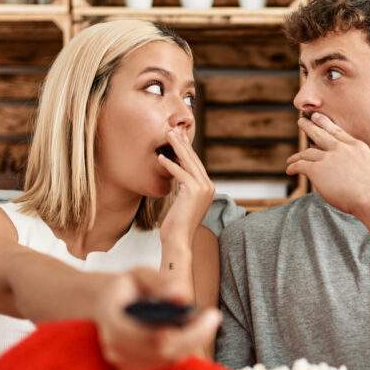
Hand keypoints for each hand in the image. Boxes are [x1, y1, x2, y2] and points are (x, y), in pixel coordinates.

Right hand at [94, 267, 221, 369]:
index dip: (190, 332)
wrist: (102, 304)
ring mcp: (122, 363)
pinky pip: (164, 362)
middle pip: (167, 352)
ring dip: (190, 341)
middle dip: (196, 336)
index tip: (212, 314)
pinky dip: (181, 346)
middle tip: (213, 316)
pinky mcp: (131, 369)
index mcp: (114, 324)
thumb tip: (181, 298)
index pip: (158, 339)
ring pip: (169, 359)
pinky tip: (187, 329)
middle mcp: (115, 348)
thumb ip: (160, 282)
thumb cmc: (125, 287)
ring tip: (201, 319)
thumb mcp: (140, 274)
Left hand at [158, 128, 214, 247]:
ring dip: (177, 147)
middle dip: (182, 143)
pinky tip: (160, 157)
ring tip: (168, 136)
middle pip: (194, 160)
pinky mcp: (194, 191)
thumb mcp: (183, 201)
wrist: (178, 240)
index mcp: (208, 188)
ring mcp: (203, 188)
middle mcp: (209, 186)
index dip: (186, 149)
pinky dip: (170, 165)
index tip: (178, 137)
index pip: (196, 164)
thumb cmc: (176, 223)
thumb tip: (177, 173)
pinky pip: (180, 173)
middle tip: (172, 129)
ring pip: (189, 163)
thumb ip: (184, 187)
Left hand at [286, 112, 369, 214]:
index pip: (337, 132)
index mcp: (354, 146)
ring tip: (291, 159)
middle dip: (309, 126)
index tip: (317, 117)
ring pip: (307, 152)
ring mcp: (328, 158)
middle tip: (301, 121)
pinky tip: (290, 169)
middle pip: (319, 133)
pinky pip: (301, 165)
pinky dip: (293, 166)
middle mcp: (340, 148)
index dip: (325, 124)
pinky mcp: (317, 170)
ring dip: (297, 155)